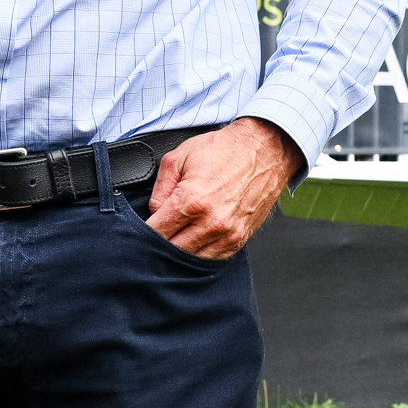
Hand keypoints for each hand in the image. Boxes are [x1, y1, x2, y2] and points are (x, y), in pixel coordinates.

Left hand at [143, 116, 298, 261]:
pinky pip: (213, 258)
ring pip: (192, 259)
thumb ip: (159, 189)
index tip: (143, 229)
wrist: (264, 149)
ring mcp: (227, 233)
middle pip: (172, 250)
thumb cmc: (225, 150)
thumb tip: (155, 212)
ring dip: (180, 251)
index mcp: (191, 201)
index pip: (156, 232)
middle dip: (160, 243)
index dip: (144, 232)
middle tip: (159, 232)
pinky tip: (195, 240)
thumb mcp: (179, 158)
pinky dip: (201, 253)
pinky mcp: (240, 238)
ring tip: (177, 236)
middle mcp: (210, 222)